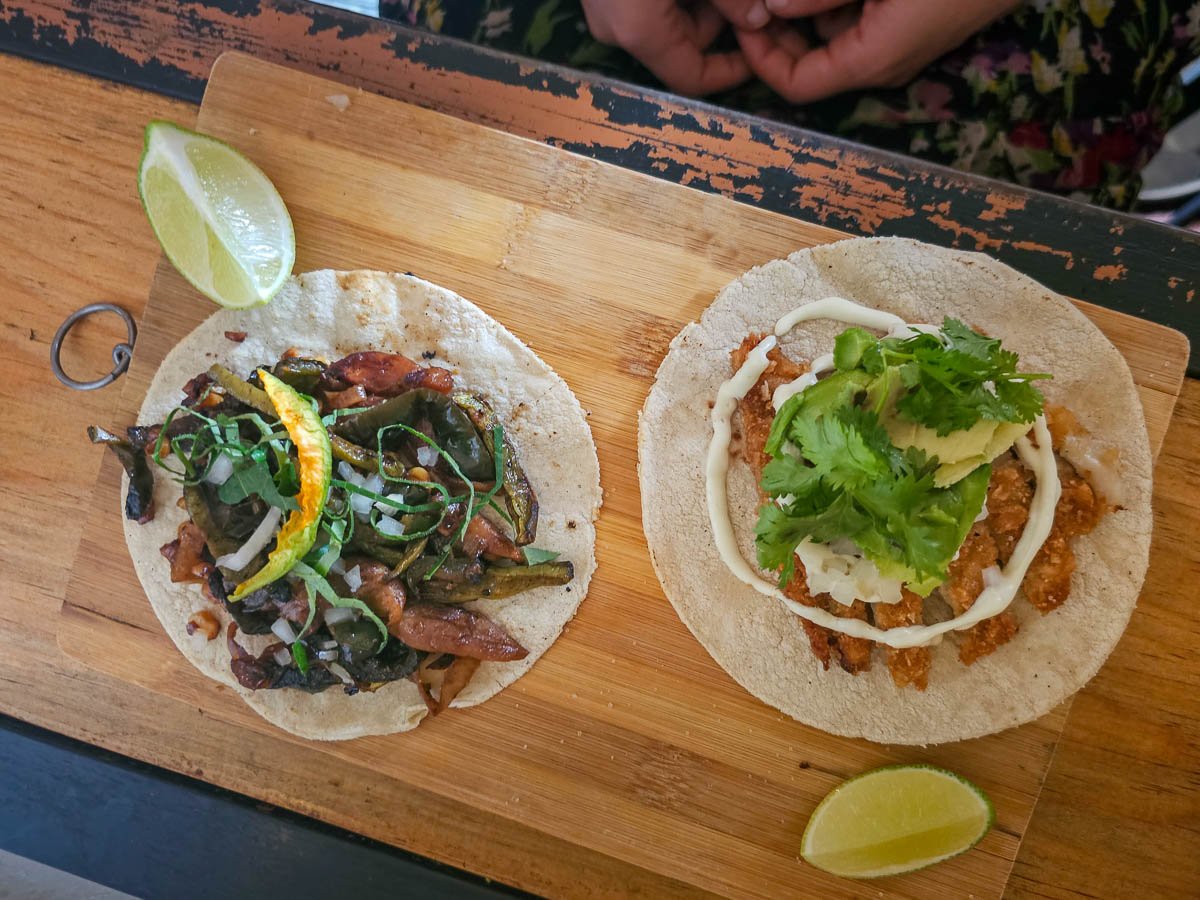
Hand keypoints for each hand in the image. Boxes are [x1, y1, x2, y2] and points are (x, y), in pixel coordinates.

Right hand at [581, 0, 776, 94]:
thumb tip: (759, 20)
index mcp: (640, 32)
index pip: (692, 79)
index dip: (730, 73)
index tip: (758, 54)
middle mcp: (617, 29)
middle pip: (680, 49)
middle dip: (720, 29)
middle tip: (750, 5)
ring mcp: (604, 7)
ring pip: (665, 24)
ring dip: (702, 7)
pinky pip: (645, 5)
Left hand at [735, 0, 1020, 102]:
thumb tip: (772, 5)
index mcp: (871, 60)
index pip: (794, 84)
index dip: (759, 55)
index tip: (743, 16)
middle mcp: (884, 64)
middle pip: (811, 63)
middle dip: (779, 30)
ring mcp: (903, 46)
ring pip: (834, 37)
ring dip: (808, 11)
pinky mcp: (917, 24)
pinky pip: (862, 21)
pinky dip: (838, 2)